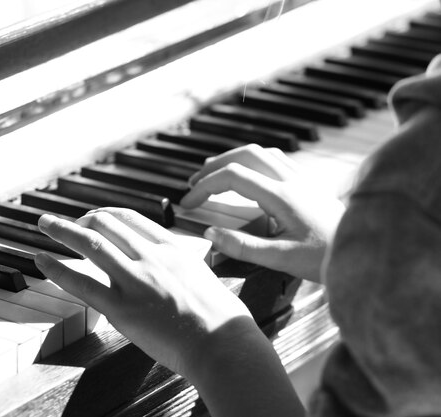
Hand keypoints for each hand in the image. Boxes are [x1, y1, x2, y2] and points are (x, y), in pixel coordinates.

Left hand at [34, 207, 252, 377]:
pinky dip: (57, 269)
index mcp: (172, 248)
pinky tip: (42, 260)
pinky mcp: (122, 308)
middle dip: (82, 219)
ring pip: (90, 243)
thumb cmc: (222, 319)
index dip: (107, 214)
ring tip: (44, 224)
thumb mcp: (204, 277)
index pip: (132, 219)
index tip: (95, 216)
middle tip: (66, 223)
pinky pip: (81, 283)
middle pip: (107, 224)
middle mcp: (151, 257)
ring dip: (63, 230)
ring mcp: (135, 280)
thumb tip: (174, 271)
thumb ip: (181, 268)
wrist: (223, 344)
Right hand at [181, 144, 344, 281]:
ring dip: (232, 160)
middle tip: (194, 184)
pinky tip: (247, 176)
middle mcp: (291, 181)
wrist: (362, 253)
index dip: (204, 186)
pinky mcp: (307, 184)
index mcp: (282, 197)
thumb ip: (243, 246)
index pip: (233, 176)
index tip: (188, 202)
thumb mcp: (282, 259)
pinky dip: (251, 162)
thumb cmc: (326, 259)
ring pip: (260, 153)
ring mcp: (301, 179)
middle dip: (214, 166)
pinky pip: (275, 160)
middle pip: (244, 155)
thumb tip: (211, 234)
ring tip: (214, 175)